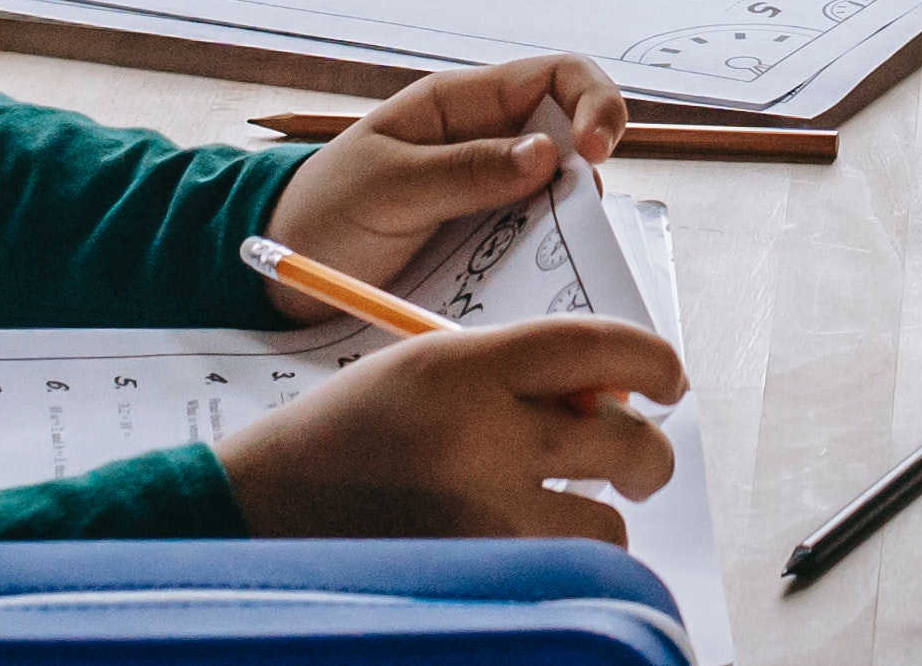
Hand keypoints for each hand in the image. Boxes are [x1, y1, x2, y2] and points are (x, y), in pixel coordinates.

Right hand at [211, 316, 686, 544]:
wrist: (253, 512)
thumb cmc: (348, 438)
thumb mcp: (424, 372)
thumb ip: (514, 377)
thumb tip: (613, 400)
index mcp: (465, 364)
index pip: (598, 345)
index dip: (653, 360)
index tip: (668, 380)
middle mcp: (483, 434)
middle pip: (624, 439)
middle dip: (650, 454)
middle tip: (641, 462)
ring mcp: (482, 517)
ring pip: (606, 525)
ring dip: (599, 522)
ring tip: (562, 516)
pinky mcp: (476, 577)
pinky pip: (565, 577)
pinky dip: (564, 569)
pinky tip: (531, 554)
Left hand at [261, 55, 633, 279]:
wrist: (284, 275)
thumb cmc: (325, 210)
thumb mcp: (387, 186)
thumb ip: (464, 170)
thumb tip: (550, 154)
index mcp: (463, 104)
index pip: (558, 77)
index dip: (594, 102)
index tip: (597, 153)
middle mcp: (489, 142)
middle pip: (574, 138)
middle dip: (588, 174)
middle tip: (578, 218)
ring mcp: (492, 195)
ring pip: (562, 197)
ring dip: (569, 225)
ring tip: (551, 258)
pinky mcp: (488, 244)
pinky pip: (536, 244)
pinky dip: (547, 261)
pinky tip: (535, 283)